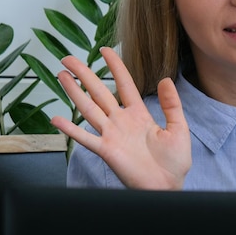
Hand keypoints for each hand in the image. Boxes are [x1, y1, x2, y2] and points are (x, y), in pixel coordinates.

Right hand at [51, 47, 191, 189]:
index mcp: (139, 114)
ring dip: (74, 93)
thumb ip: (172, 104)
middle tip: (69, 59)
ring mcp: (112, 135)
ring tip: (62, 76)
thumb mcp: (178, 127)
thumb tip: (165, 79)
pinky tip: (57, 118)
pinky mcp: (106, 151)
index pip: (124, 84)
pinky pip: (85, 138)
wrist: (169, 185)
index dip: (115, 67)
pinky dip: (71, 129)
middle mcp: (121, 121)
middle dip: (85, 75)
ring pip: (89, 109)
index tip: (105, 50)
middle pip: (99, 92)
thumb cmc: (175, 160)